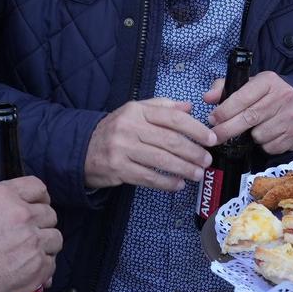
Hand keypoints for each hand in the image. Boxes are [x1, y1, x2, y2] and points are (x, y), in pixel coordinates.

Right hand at [0, 177, 61, 291]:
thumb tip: (17, 213)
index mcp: (4, 196)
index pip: (38, 187)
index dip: (38, 199)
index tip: (36, 207)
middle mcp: (22, 215)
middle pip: (49, 215)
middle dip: (40, 225)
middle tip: (26, 237)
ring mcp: (32, 242)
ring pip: (55, 239)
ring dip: (44, 246)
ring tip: (27, 256)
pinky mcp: (37, 268)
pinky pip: (51, 264)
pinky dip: (42, 268)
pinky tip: (25, 271)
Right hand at [85, 97, 215, 190]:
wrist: (82, 149)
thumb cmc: (115, 130)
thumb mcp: (135, 111)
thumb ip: (162, 107)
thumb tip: (189, 107)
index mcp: (136, 110)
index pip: (173, 117)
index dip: (195, 129)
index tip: (210, 138)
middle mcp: (129, 128)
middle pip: (170, 140)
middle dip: (193, 152)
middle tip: (207, 160)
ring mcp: (122, 149)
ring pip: (162, 160)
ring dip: (184, 169)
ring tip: (198, 173)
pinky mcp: (118, 169)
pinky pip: (148, 177)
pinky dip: (166, 182)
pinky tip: (178, 184)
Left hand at [206, 70, 292, 154]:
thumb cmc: (265, 95)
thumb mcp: (248, 85)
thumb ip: (224, 88)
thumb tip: (208, 97)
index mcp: (269, 81)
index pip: (242, 97)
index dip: (225, 111)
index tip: (213, 119)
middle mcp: (283, 97)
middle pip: (249, 118)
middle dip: (228, 129)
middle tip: (215, 136)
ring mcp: (291, 116)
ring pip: (259, 135)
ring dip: (249, 137)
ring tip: (250, 129)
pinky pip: (270, 146)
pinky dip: (262, 145)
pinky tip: (264, 135)